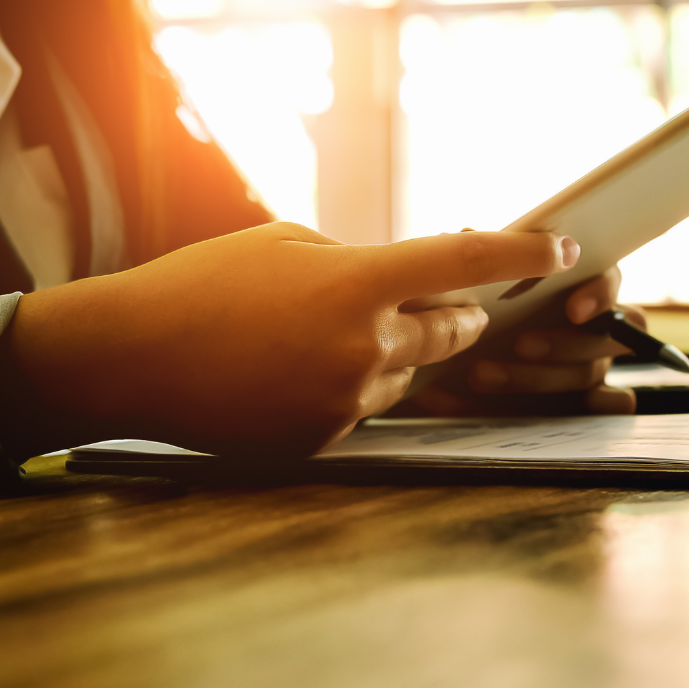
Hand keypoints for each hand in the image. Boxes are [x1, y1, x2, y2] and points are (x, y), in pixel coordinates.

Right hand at [0, 223, 580, 457]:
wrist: (129, 358)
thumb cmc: (202, 285)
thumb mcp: (286, 244)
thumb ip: (356, 261)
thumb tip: (401, 279)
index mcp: (357, 284)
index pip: (465, 262)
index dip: (521, 251)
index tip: (559, 246)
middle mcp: (363, 347)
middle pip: (454, 331)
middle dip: (461, 313)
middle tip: (455, 302)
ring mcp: (344, 402)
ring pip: (409, 376)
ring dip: (395, 355)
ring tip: (328, 336)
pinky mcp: (321, 443)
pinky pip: (364, 411)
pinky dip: (350, 389)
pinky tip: (295, 372)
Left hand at [407, 266, 642, 416]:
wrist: (454, 366)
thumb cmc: (477, 311)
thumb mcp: (473, 284)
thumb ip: (479, 261)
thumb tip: (467, 236)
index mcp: (579, 286)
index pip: (609, 280)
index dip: (598, 293)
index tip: (573, 308)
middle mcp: (595, 326)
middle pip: (604, 335)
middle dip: (562, 343)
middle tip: (520, 344)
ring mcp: (592, 365)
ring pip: (590, 372)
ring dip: (541, 375)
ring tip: (484, 374)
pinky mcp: (583, 402)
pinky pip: (608, 407)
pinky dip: (592, 409)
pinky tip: (558, 413)